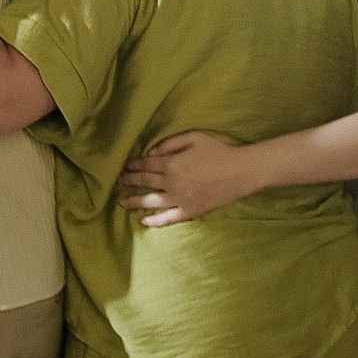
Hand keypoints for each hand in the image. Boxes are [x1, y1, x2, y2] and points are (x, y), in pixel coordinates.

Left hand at [118, 130, 262, 225]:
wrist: (241, 171)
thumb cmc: (218, 151)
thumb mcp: (193, 137)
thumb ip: (169, 144)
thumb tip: (151, 153)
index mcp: (171, 163)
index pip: (145, 164)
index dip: (132, 165)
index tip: (122, 166)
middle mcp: (171, 182)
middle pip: (145, 181)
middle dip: (129, 180)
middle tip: (116, 182)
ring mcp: (180, 199)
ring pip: (151, 201)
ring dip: (134, 200)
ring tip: (122, 202)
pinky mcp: (190, 211)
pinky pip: (169, 218)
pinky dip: (155, 220)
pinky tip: (144, 220)